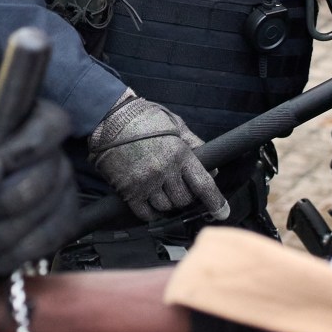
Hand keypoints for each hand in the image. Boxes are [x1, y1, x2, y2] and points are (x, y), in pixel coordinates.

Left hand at [0, 97, 80, 274]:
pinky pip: (53, 238)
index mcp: (28, 124)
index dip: (29, 146)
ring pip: (50, 212)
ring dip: (6, 234)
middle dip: (4, 202)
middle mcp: (54, 154)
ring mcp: (64, 188)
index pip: (51, 124)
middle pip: (47, 176)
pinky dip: (19, 253)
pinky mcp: (65, 221)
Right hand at [88, 92, 227, 221]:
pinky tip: (150, 200)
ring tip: (161, 188)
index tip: (222, 212)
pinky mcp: (128, 190)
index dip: (215, 202)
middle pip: (184, 199)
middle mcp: (164, 171)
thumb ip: (194, 145)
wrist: (108, 117)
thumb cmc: (143, 118)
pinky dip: (151, 211)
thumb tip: (211, 167)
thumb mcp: (175, 125)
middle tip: (178, 186)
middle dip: (185, 196)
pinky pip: (146, 213)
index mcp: (179, 154)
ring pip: (166, 207)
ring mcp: (145, 182)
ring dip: (167, 203)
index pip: (203, 185)